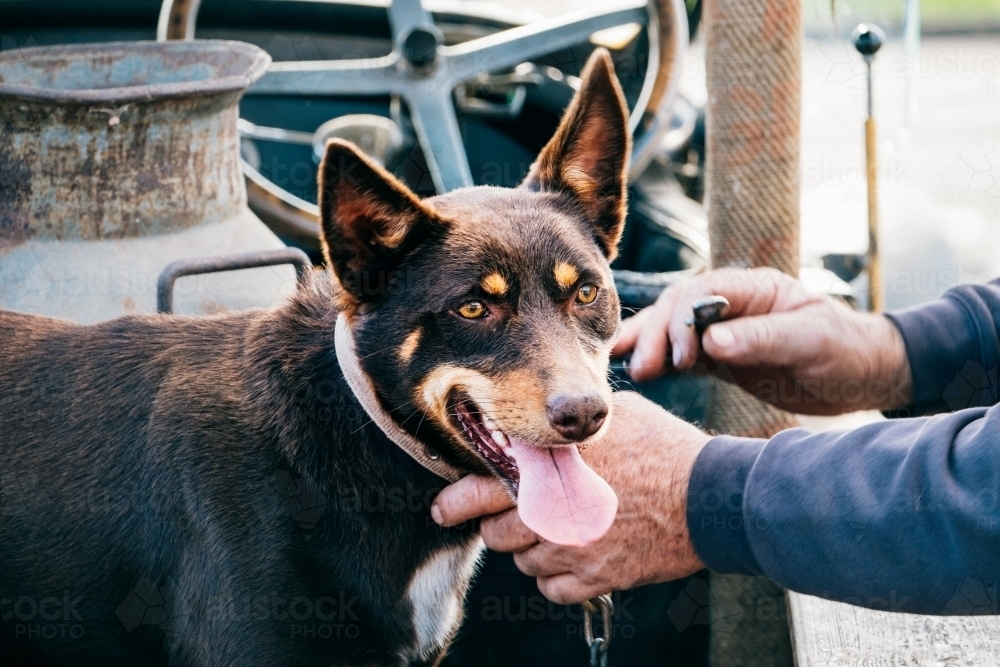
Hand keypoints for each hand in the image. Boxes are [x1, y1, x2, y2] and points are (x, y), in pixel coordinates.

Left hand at [431, 392, 709, 603]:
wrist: (711, 495)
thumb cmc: (664, 448)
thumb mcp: (613, 417)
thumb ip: (569, 427)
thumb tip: (544, 425)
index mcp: (555, 467)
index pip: (484, 486)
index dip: (456, 501)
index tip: (444, 507)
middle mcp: (557, 510)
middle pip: (496, 532)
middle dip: (498, 524)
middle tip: (512, 516)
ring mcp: (576, 548)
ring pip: (523, 562)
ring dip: (531, 549)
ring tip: (558, 531)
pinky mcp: (598, 577)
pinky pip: (552, 589)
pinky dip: (556, 577)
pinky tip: (575, 557)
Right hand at [612, 267, 912, 414]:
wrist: (864, 376)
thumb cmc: (847, 350)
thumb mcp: (812, 340)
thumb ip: (762, 338)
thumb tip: (711, 341)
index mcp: (754, 288)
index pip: (701, 291)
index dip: (682, 319)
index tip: (683, 357)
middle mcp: (732, 304)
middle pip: (677, 309)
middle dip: (656, 335)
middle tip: (640, 369)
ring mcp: (723, 330)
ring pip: (672, 330)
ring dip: (648, 347)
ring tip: (622, 367)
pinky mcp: (720, 358)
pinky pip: (681, 356)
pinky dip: (659, 362)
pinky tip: (636, 371)